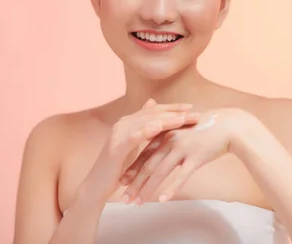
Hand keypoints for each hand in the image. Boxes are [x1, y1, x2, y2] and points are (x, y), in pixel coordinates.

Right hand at [74, 99, 200, 205]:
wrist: (98, 184)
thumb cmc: (118, 166)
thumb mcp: (134, 146)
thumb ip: (144, 127)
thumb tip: (153, 107)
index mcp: (129, 122)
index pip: (154, 110)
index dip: (173, 108)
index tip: (191, 108)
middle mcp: (124, 123)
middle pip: (153, 113)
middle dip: (175, 112)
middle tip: (194, 112)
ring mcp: (119, 133)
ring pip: (146, 122)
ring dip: (166, 120)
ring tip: (183, 119)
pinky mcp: (116, 147)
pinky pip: (133, 136)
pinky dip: (146, 130)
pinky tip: (159, 128)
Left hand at [119, 108, 246, 203]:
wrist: (228, 125)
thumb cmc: (206, 128)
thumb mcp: (183, 130)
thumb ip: (169, 139)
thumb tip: (157, 152)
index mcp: (165, 134)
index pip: (144, 155)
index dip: (132, 170)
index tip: (122, 183)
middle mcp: (170, 140)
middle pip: (148, 165)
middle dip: (134, 183)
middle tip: (124, 198)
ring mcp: (182, 148)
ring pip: (160, 172)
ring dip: (147, 189)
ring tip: (138, 202)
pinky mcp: (196, 157)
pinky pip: (181, 176)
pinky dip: (170, 188)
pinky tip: (162, 200)